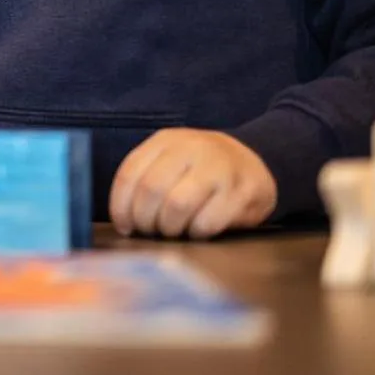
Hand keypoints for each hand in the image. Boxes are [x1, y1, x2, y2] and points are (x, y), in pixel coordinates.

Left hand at [109, 128, 276, 238]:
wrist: (254, 162)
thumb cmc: (201, 169)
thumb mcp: (170, 161)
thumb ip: (146, 179)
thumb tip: (123, 220)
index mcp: (166, 140)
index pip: (130, 173)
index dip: (121, 206)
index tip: (125, 226)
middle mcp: (191, 148)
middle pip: (151, 189)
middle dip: (145, 219)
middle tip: (150, 231)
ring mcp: (219, 169)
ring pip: (177, 205)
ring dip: (169, 227)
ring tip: (172, 231)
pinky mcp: (242, 191)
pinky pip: (208, 221)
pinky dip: (196, 233)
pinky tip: (197, 231)